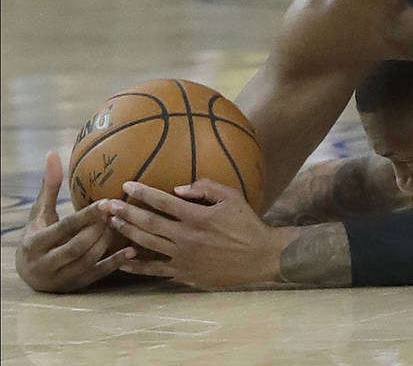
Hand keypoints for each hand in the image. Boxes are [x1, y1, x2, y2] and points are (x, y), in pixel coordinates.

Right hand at [15, 151, 132, 292]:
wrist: (28, 273)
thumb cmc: (38, 233)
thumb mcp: (39, 212)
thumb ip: (48, 186)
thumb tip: (52, 153)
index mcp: (35, 244)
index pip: (64, 228)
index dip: (87, 216)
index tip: (108, 202)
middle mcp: (46, 265)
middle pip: (79, 246)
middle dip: (99, 229)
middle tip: (119, 212)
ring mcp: (61, 278)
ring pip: (90, 260)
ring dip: (109, 242)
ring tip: (124, 224)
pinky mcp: (76, 286)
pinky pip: (98, 275)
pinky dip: (116, 262)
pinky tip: (133, 250)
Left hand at [104, 179, 294, 287]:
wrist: (260, 257)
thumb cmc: (247, 224)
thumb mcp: (233, 197)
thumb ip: (206, 188)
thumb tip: (177, 189)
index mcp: (198, 216)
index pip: (163, 202)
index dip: (143, 193)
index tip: (126, 185)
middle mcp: (186, 237)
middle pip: (149, 223)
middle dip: (125, 212)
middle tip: (106, 205)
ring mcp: (183, 257)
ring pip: (147, 243)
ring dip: (127, 233)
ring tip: (111, 223)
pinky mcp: (184, 273)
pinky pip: (154, 269)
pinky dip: (136, 265)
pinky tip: (122, 259)